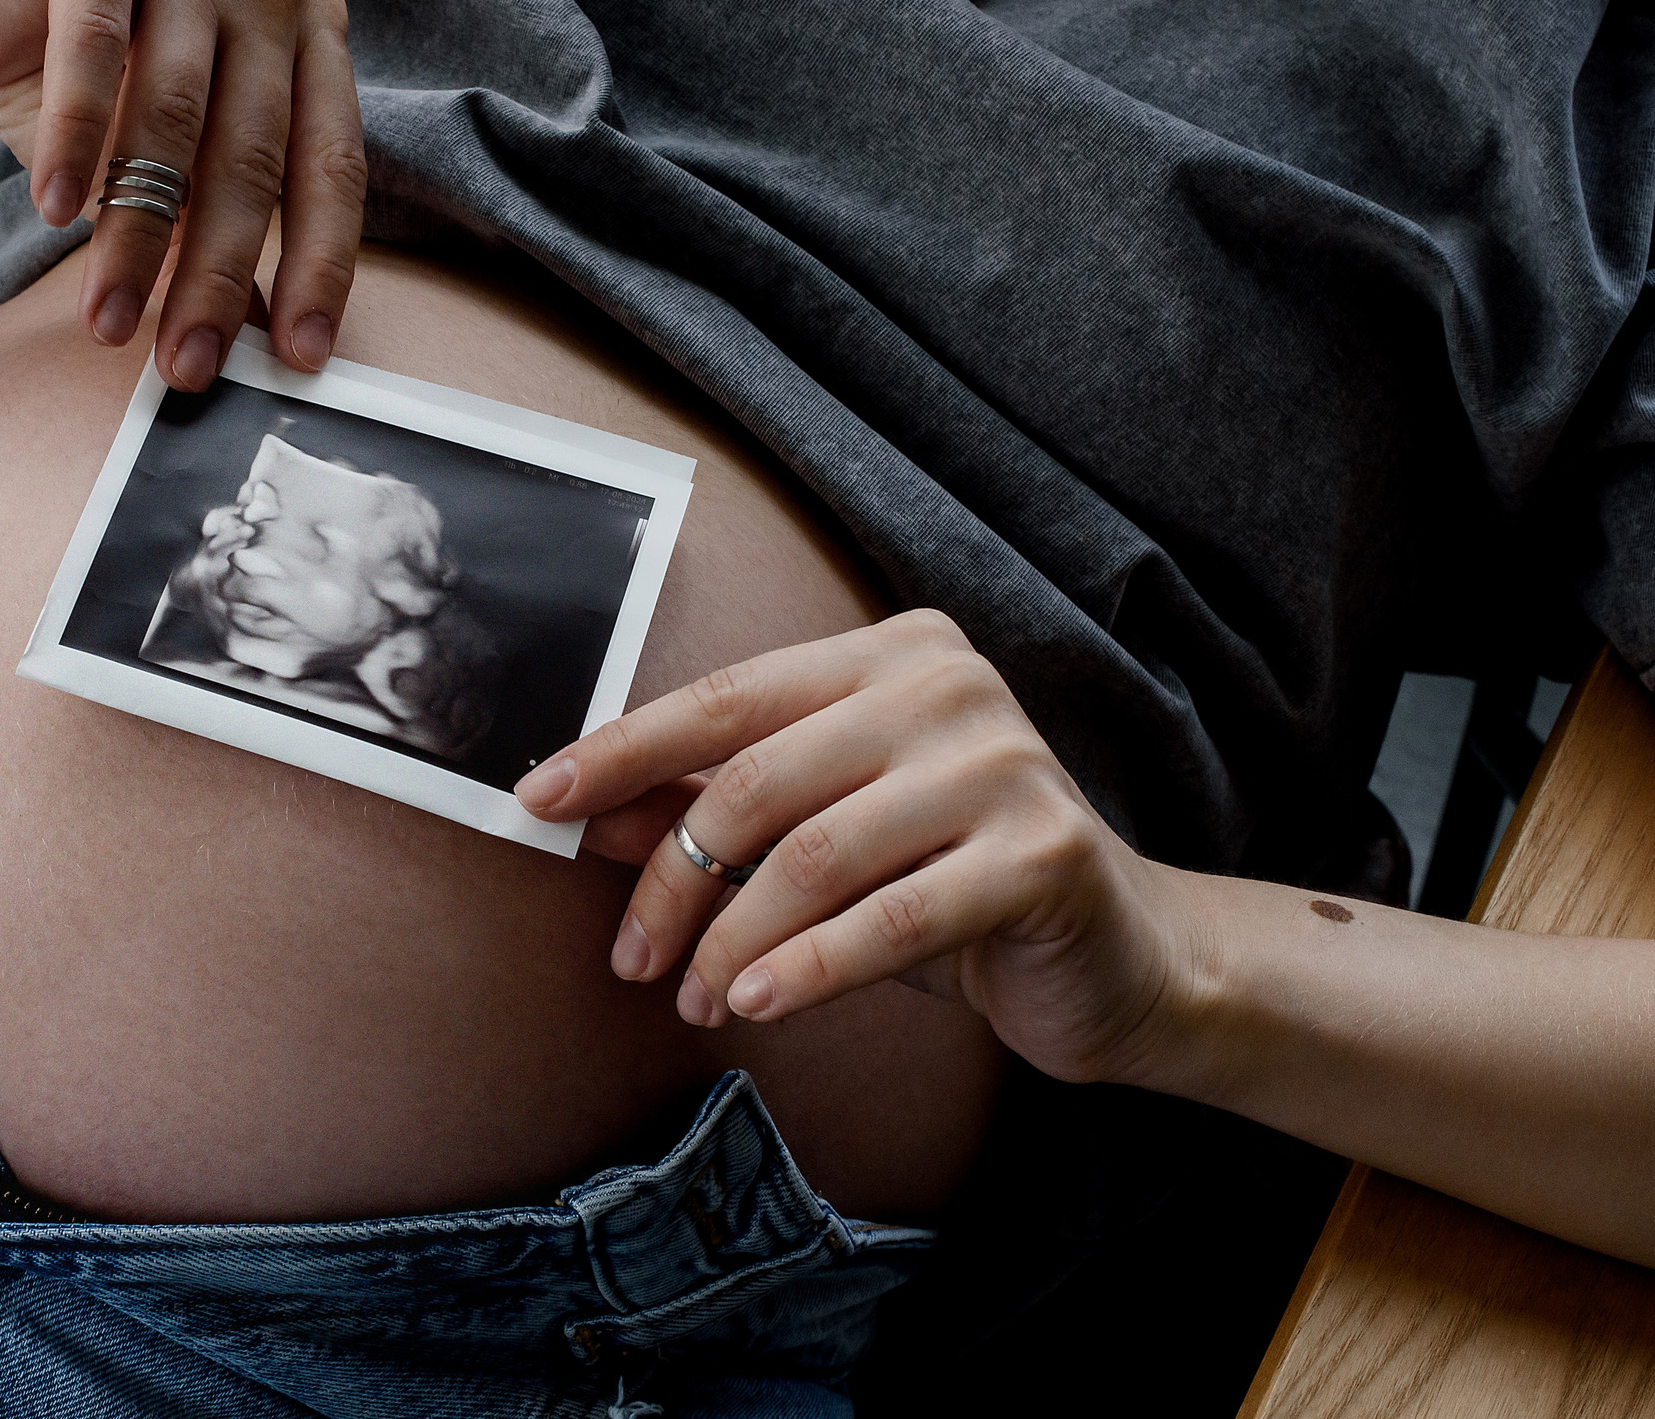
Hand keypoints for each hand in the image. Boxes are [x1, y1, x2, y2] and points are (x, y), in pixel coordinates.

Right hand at [0, 0, 364, 390]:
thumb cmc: (81, 80)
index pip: (330, 165)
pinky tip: (56, 213)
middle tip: (185, 366)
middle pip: (253, 151)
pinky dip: (77, 138)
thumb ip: (213, 228)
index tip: (299, 362)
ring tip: (108, 318)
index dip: (318, 269)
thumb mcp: (161, 161)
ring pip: (174, 112)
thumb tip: (262, 343)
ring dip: (137, 233)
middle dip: (217, 276)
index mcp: (309, 33)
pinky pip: (95, 44)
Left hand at [513, 609, 1195, 1086]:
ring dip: (731, 941)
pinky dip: (805, 968)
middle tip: (633, 960)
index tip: (536, 802)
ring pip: (815, 856)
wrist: (1124, 960)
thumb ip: (716, 815)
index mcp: (888, 654)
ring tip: (695, 1000)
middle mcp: (948, 685)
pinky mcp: (1044, 852)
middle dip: (673, 882)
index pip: (725, 696)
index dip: (622, 750)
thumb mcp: (824, 844)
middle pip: (758, 782)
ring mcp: (1004, 762)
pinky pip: (889, 918)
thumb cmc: (950, 889)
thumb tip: (590, 816)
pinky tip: (756, 1005)